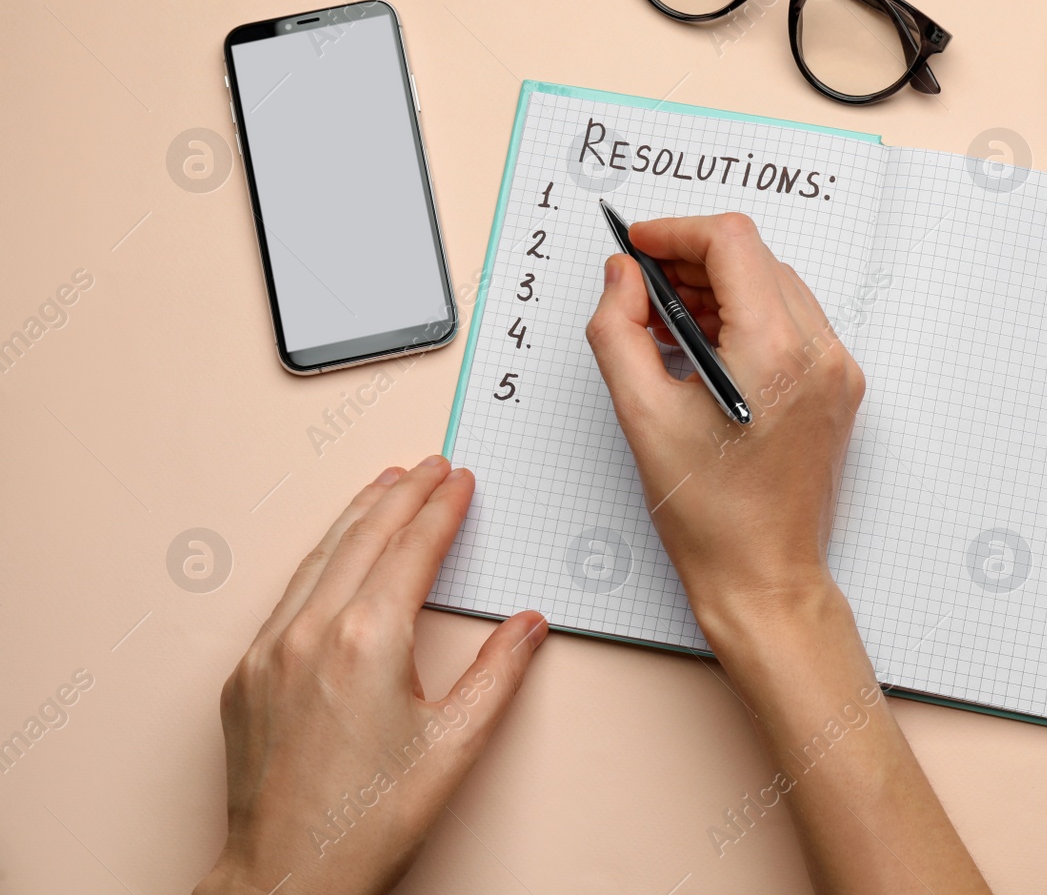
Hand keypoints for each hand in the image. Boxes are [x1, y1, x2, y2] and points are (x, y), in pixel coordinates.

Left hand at [196, 458, 547, 894]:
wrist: (289, 875)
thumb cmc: (368, 821)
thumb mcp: (455, 746)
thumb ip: (499, 673)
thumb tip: (529, 623)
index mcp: (368, 641)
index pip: (412, 548)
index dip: (442, 508)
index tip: (460, 481)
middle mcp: (311, 633)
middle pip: (363, 536)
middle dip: (401, 493)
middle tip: (429, 465)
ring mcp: (269, 650)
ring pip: (318, 557)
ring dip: (357, 515)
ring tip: (385, 486)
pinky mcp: (245, 674)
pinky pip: (287, 595)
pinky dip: (319, 559)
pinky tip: (335, 554)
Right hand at [586, 218, 988, 892]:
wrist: (765, 579)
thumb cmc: (709, 516)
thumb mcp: (641, 415)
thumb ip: (619, 329)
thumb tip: (621, 277)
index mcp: (774, 353)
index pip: (731, 243)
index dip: (675, 232)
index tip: (637, 245)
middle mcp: (819, 353)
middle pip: (756, 260)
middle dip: (693, 261)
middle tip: (641, 286)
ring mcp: (837, 371)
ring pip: (776, 288)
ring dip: (721, 289)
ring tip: (666, 322)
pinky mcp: (839, 390)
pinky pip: (793, 325)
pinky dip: (748, 320)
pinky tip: (705, 347)